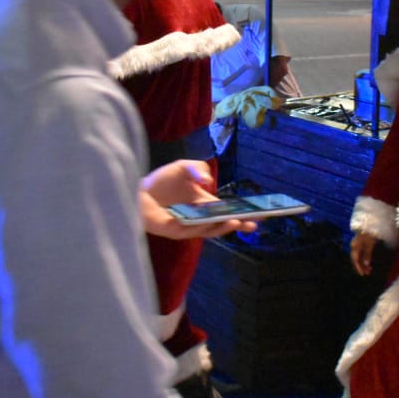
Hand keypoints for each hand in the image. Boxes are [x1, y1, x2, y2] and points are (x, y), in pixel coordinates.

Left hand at [139, 160, 256, 239]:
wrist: (138, 191)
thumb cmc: (162, 181)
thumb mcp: (184, 167)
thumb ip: (198, 168)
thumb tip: (207, 181)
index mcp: (205, 204)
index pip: (229, 211)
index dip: (244, 213)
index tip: (261, 213)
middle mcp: (200, 217)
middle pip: (223, 224)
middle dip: (239, 224)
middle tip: (254, 223)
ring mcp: (188, 226)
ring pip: (210, 230)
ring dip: (223, 227)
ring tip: (236, 221)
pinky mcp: (175, 230)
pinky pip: (190, 230)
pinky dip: (200, 226)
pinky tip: (209, 221)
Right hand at [350, 231, 379, 275]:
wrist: (370, 224)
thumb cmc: (369, 233)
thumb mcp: (369, 244)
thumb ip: (367, 254)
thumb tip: (366, 264)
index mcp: (355, 246)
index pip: (355, 259)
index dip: (358, 267)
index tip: (362, 274)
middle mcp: (354, 246)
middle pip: (356, 259)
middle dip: (361, 267)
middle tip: (367, 273)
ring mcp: (357, 245)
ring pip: (359, 257)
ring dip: (363, 264)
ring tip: (369, 270)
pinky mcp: (360, 244)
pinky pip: (361, 254)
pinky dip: (364, 259)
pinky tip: (368, 263)